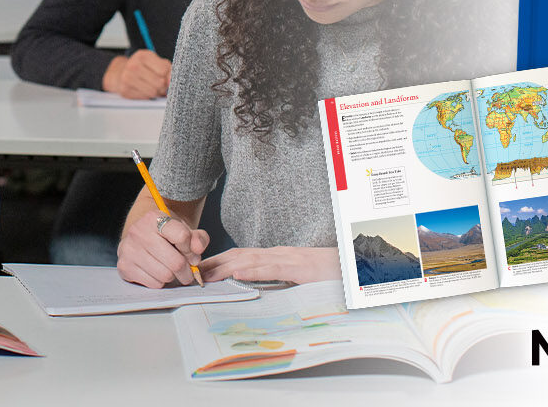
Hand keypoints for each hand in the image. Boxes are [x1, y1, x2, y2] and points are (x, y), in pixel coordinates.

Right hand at [101, 49, 171, 99]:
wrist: (119, 72)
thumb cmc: (142, 67)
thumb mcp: (155, 61)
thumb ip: (167, 69)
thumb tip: (172, 81)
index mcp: (142, 55)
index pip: (164, 70)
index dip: (168, 75)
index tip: (165, 76)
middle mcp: (133, 65)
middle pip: (160, 83)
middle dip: (163, 86)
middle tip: (160, 84)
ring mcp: (127, 78)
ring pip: (153, 92)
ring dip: (156, 92)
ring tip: (152, 87)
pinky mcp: (125, 90)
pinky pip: (145, 98)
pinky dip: (147, 96)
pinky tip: (143, 90)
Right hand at [117, 210, 209, 288]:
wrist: (140, 237)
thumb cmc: (164, 235)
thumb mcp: (184, 230)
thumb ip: (198, 238)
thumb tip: (197, 250)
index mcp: (154, 218)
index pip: (182, 237)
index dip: (191, 250)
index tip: (190, 253)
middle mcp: (138, 232)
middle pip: (175, 262)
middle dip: (186, 271)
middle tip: (186, 270)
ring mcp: (129, 250)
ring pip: (165, 275)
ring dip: (173, 277)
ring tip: (170, 269)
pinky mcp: (125, 267)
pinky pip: (154, 283)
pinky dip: (160, 282)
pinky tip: (157, 272)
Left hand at [196, 247, 340, 284]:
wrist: (357, 267)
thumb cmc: (330, 276)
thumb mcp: (299, 281)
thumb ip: (279, 283)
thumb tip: (257, 292)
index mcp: (277, 258)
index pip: (242, 257)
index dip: (218, 262)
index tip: (198, 270)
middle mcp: (279, 254)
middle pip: (238, 255)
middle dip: (213, 262)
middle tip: (190, 272)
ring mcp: (289, 259)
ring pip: (250, 259)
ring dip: (224, 266)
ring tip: (204, 274)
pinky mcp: (300, 267)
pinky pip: (272, 267)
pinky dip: (252, 269)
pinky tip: (236, 273)